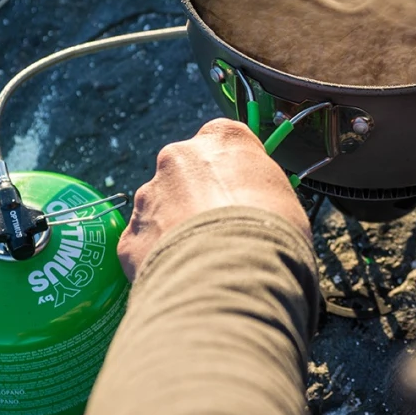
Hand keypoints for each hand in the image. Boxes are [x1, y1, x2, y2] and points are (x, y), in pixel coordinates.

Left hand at [116, 118, 308, 280]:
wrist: (231, 276)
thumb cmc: (270, 234)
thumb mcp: (285, 199)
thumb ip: (261, 193)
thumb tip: (259, 213)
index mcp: (223, 139)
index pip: (223, 141)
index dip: (233, 171)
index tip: (243, 193)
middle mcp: (179, 157)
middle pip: (186, 174)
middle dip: (198, 200)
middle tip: (221, 232)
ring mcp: (149, 195)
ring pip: (161, 209)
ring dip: (176, 230)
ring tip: (202, 260)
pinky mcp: (130, 235)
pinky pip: (144, 245)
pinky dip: (159, 259)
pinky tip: (182, 275)